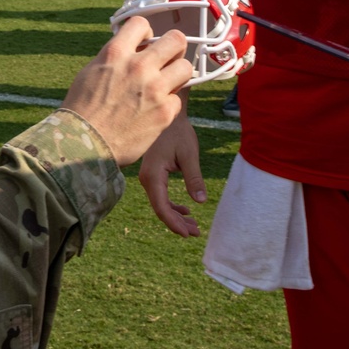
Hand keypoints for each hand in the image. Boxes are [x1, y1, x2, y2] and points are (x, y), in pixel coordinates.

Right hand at [62, 17, 192, 165]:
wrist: (83, 144)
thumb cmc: (82, 109)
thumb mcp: (92, 71)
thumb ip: (115, 57)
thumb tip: (131, 50)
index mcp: (116, 52)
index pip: (142, 23)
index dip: (146, 33)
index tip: (144, 44)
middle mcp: (138, 66)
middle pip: (176, 39)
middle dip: (173, 47)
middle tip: (168, 59)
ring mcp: (155, 88)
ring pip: (186, 67)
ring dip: (177, 74)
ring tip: (166, 83)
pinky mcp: (165, 112)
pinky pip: (178, 99)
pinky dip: (169, 104)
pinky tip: (156, 110)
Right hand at [139, 108, 204, 236]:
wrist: (169, 115)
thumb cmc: (179, 132)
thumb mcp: (190, 154)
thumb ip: (194, 178)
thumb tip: (201, 201)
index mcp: (153, 175)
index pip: (161, 206)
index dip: (174, 223)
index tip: (188, 234)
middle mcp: (147, 179)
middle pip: (160, 208)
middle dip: (177, 223)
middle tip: (196, 233)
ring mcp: (149, 177)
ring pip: (161, 204)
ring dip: (176, 216)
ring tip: (194, 226)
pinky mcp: (153, 175)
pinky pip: (161, 196)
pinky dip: (172, 206)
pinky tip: (186, 210)